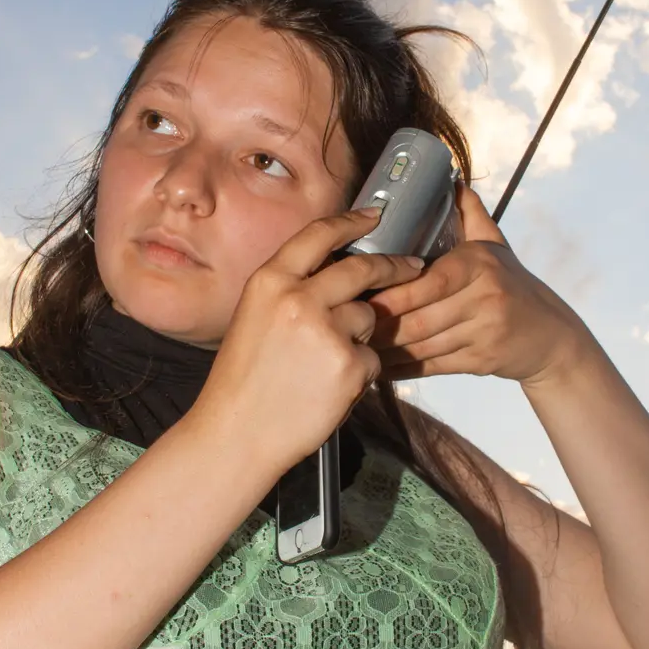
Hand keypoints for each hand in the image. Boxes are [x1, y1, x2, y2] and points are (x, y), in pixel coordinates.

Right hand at [194, 208, 426, 476]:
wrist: (236, 434)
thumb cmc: (243, 382)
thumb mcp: (254, 317)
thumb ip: (292, 291)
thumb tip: (340, 274)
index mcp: (269, 281)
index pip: (319, 235)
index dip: (352, 221)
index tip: (375, 215)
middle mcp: (298, 297)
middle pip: (361, 269)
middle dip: (394, 266)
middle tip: (412, 265)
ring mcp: (326, 330)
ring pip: (369, 317)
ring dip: (360, 337)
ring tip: (324, 366)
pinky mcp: (349, 364)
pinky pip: (372, 358)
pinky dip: (358, 373)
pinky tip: (329, 389)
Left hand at [368, 184, 593, 385]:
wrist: (551, 336)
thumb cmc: (512, 286)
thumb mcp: (496, 247)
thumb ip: (470, 215)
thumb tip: (450, 178)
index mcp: (481, 264)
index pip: (430, 279)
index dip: (394, 290)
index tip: (360, 291)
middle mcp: (486, 297)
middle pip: (421, 315)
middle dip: (380, 322)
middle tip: (342, 322)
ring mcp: (485, 332)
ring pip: (423, 344)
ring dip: (384, 347)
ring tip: (351, 344)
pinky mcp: (482, 362)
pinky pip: (432, 366)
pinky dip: (401, 368)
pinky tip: (375, 367)